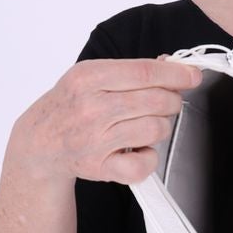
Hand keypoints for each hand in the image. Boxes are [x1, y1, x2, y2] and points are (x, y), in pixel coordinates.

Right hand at [9, 54, 202, 186]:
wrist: (39, 142)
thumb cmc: (71, 105)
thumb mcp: (90, 76)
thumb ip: (130, 71)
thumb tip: (173, 65)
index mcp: (88, 78)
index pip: (145, 72)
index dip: (176, 74)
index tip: (193, 76)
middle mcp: (91, 108)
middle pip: (156, 101)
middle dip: (172, 101)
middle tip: (167, 103)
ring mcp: (94, 139)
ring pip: (155, 130)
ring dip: (160, 128)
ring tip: (147, 125)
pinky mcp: (99, 167)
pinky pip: (143, 164)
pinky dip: (149, 158)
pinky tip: (139, 149)